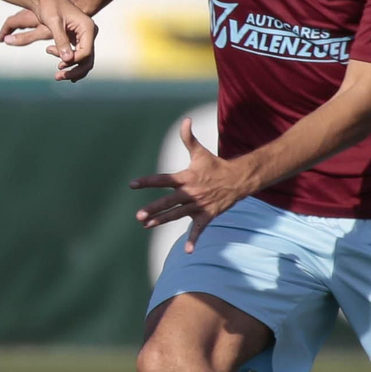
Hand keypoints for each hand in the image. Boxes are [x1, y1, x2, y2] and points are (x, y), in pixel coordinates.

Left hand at [3, 0, 96, 81]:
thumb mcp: (54, 23)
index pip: (85, 52)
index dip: (72, 61)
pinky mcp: (77, 39)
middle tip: (58, 76)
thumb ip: (61, 40)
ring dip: (71, 68)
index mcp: (87, 27)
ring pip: (83, 60)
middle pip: (87, 59)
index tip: (59, 64)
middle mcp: (89, 33)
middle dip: (74, 70)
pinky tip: (57, 61)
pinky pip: (77, 55)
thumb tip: (67, 59)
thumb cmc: (50, 6)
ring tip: (57, 74)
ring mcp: (84, 36)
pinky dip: (68, 61)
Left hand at [129, 118, 250, 249]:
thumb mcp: (200, 152)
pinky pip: (199, 229)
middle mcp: (191, 192)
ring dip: (163, 221)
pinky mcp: (208, 215)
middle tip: (139, 216)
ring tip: (147, 226)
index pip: (163, 179)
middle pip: (169, 202)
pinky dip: (194, 239)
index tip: (132, 184)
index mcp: (186, 177)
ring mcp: (199, 205)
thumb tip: (185, 120)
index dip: (148, 181)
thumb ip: (188, 138)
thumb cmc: (215, 166)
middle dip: (154, 209)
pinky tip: (187, 250)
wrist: (238, 179)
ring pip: (178, 215)